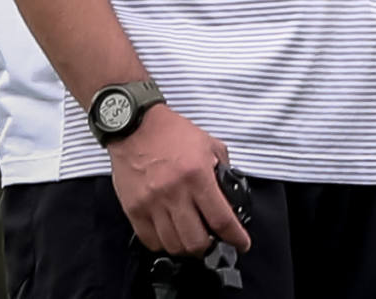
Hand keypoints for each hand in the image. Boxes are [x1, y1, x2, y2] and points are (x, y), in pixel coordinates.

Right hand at [107, 105, 248, 256]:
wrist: (135, 126)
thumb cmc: (173, 133)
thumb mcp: (209, 144)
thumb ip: (223, 168)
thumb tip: (229, 192)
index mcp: (198, 177)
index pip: (221, 219)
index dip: (235, 237)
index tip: (242, 244)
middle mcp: (175, 193)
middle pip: (195, 241)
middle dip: (208, 248)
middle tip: (212, 242)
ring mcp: (152, 204)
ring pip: (172, 245)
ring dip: (186, 248)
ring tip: (191, 239)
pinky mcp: (133, 209)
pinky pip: (149, 240)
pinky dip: (163, 244)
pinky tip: (170, 235)